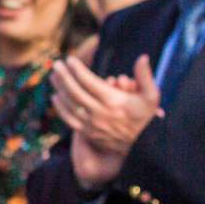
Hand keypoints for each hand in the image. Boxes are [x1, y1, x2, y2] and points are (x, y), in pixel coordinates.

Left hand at [50, 54, 162, 190]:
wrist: (143, 146)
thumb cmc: (146, 117)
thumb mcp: (152, 96)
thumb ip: (145, 76)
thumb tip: (142, 57)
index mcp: (113, 101)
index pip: (89, 82)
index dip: (77, 69)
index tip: (70, 59)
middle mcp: (100, 113)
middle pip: (76, 92)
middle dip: (64, 76)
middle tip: (56, 64)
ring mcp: (92, 124)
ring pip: (70, 105)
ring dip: (59, 89)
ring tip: (53, 76)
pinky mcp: (88, 133)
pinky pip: (69, 119)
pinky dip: (60, 108)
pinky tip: (55, 97)